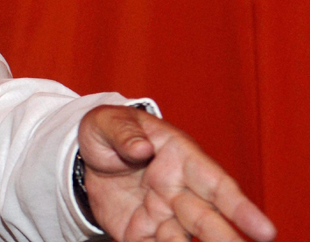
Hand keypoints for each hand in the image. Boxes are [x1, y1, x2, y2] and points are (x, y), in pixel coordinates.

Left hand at [77, 105, 276, 241]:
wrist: (87, 156)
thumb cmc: (109, 131)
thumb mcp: (108, 122)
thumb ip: (124, 133)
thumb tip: (141, 148)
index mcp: (180, 158)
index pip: (216, 184)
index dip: (240, 208)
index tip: (265, 231)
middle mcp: (178, 190)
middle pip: (206, 219)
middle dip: (223, 238)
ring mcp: (161, 214)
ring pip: (182, 239)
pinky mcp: (140, 231)